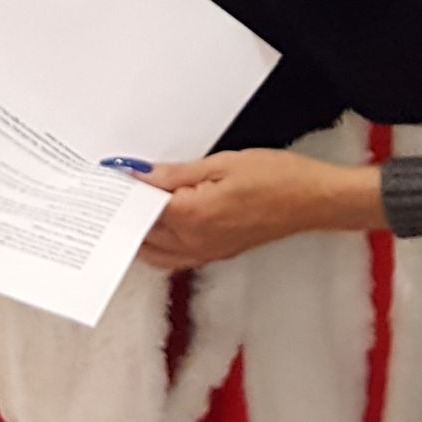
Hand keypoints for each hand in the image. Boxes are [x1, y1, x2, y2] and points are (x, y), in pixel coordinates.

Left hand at [134, 152, 383, 269]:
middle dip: (124, 214)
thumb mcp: (223, 163)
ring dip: (138, 234)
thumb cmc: (278, 178)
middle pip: (142, 234)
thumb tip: (141, 175)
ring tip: (128, 209)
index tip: (108, 177)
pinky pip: (174, 258)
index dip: (122, 192)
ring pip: (155, 253)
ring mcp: (206, 252)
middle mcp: (196, 242)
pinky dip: (157, 245)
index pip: (141, 208)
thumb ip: (176, 173)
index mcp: (193, 216)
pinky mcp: (216, 254)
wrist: (314, 201)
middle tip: (111, 192)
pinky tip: (156, 227)